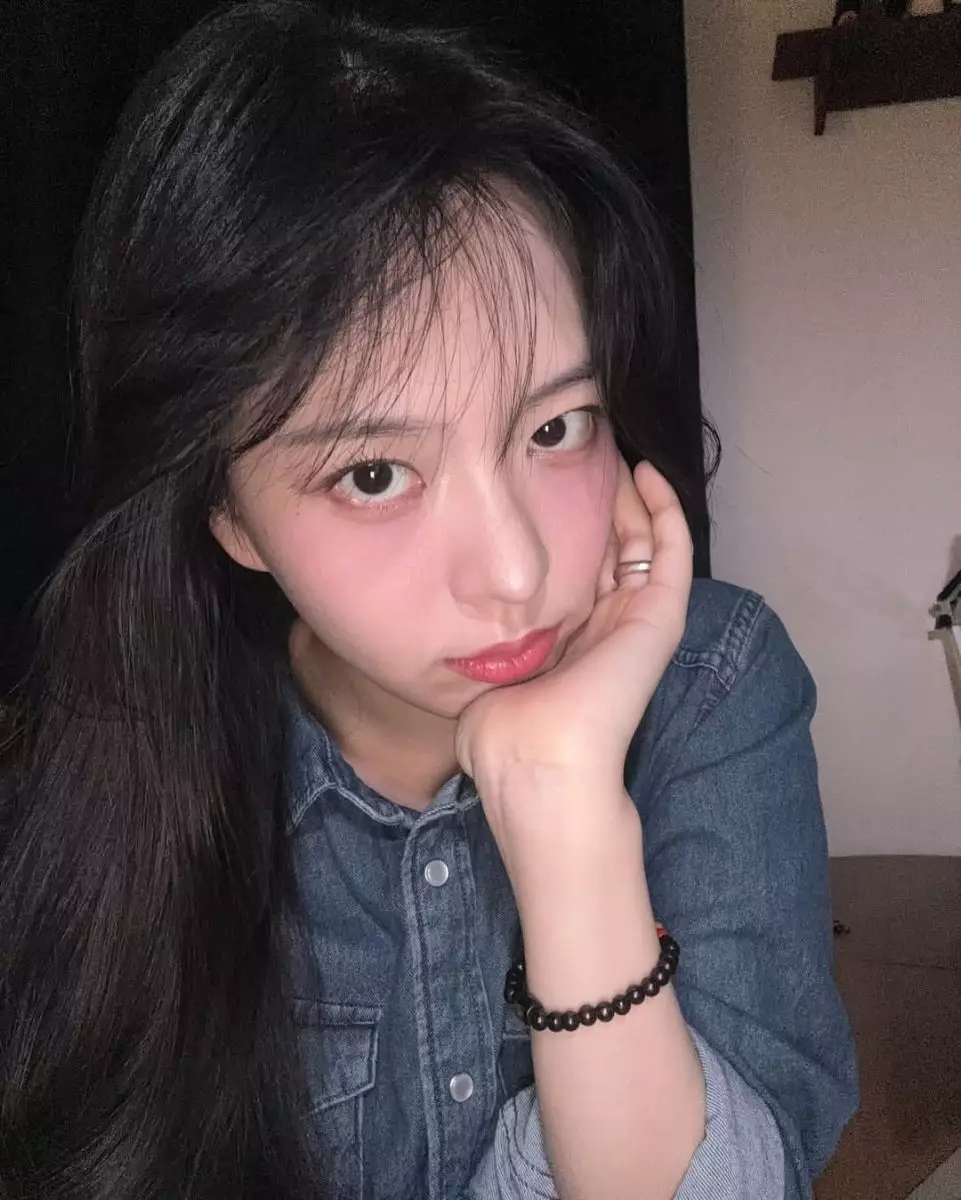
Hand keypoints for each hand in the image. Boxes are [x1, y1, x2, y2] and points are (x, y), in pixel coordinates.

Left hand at [456, 460, 692, 854]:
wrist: (536, 764)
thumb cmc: (503, 734)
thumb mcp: (485, 678)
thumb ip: (483, 651)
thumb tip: (453, 636)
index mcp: (574, 642)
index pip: (582, 571)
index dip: (573, 528)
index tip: (551, 483)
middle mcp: (609, 628)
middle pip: (616, 549)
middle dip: (603, 502)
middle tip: (587, 454)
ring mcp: (639, 622)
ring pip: (647, 543)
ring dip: (634, 497)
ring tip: (617, 453)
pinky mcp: (661, 618)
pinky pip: (674, 551)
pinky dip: (666, 510)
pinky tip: (644, 473)